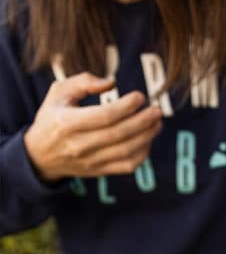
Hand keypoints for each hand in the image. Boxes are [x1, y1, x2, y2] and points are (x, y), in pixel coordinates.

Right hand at [24, 73, 162, 181]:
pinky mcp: (99, 171)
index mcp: (68, 123)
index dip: (126, 106)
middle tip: (157, 110)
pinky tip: (148, 140)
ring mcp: (90, 161)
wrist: (41, 156)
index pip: (104, 116)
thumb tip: (111, 83)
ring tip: (157, 123)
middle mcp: (79, 145)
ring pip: (126, 151)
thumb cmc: (53, 117)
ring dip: (147, 137)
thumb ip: (83, 82)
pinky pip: (126, 166)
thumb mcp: (59, 92)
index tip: (140, 96)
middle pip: (119, 134)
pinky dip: (142, 154)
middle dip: (143, 121)